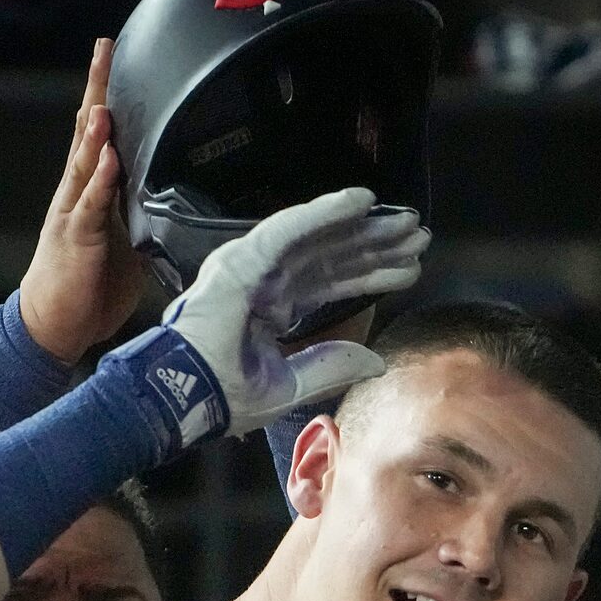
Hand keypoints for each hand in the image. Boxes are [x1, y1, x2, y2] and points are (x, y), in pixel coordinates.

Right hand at [19, 38, 143, 361]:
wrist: (51, 325)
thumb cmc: (87, 285)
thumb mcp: (126, 243)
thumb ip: (142, 214)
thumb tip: (174, 197)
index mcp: (90, 190)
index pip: (100, 134)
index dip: (108, 95)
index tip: (116, 57)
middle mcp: (78, 193)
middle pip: (88, 133)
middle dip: (97, 92)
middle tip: (104, 50)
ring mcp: (74, 214)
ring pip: (84, 163)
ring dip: (95, 132)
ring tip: (103, 100)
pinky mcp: (77, 241)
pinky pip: (90, 207)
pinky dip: (99, 182)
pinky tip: (108, 159)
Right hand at [104, 187, 429, 447]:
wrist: (182, 399)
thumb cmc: (223, 397)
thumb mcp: (289, 387)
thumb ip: (330, 367)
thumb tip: (375, 360)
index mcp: (272, 308)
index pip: (330, 283)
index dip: (370, 274)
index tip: (410, 267)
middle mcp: (265, 281)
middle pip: (331, 258)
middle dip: (376, 247)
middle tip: (418, 235)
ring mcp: (252, 266)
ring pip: (319, 239)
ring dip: (363, 227)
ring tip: (405, 220)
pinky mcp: (244, 259)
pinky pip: (292, 228)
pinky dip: (327, 212)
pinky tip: (363, 201)